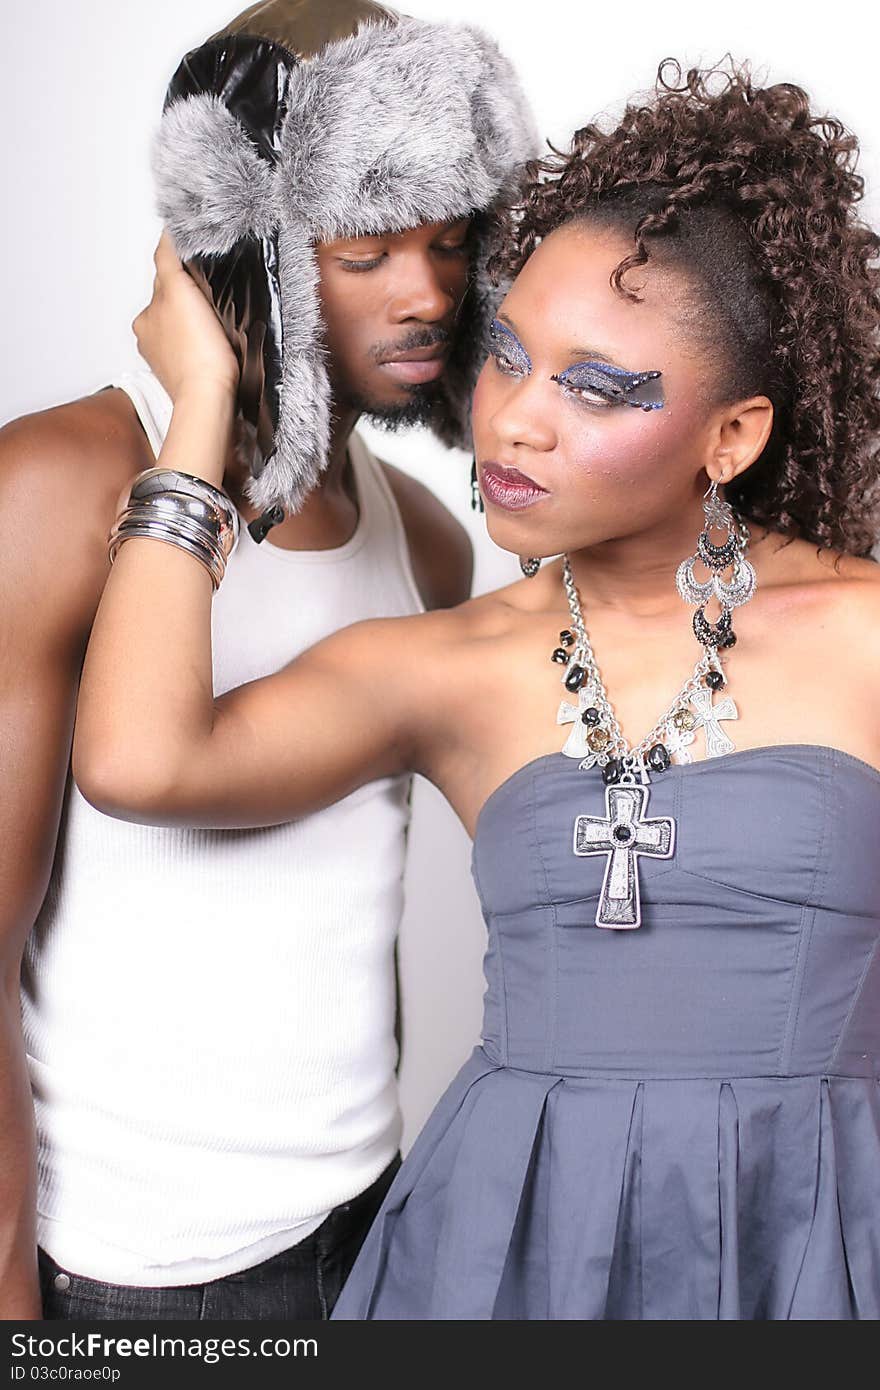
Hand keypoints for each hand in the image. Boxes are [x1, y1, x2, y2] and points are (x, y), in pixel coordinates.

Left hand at [132, 232, 239, 402]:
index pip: (163, 280)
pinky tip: (214, 348)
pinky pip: (192, 352)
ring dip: (194, 323)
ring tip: (213, 326)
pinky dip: (199, 346)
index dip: (182, 268)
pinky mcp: (186, 378)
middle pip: (171, 304)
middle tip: (209, 297)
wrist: (210, 400)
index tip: (198, 265)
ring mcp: (168, 361)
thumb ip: (167, 258)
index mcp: (144, 320)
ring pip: (182, 328)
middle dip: (186, 297)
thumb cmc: (198, 354)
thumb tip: (165, 233)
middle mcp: (150, 340)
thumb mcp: (177, 290)